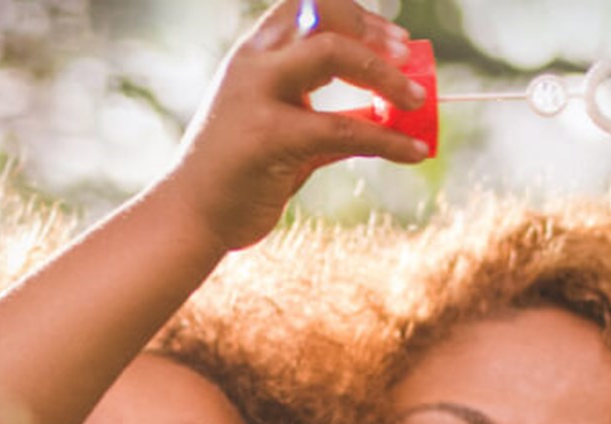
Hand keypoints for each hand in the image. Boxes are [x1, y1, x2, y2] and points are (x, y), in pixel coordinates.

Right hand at [171, 0, 427, 252]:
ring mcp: (257, 95)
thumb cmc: (241, 175)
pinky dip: (388, 138)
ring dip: (386, 74)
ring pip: (333, 53)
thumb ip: (328, 118)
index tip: (394, 40)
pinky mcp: (269, 136)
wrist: (192, 216)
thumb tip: (388, 116)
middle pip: (324, 16)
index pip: (308, 6)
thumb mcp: (286, 133)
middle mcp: (254, 64)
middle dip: (375, 35)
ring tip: (419, 101)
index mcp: (255, 55)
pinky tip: (414, 152)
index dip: (356, 15)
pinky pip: (343, 127)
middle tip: (410, 62)